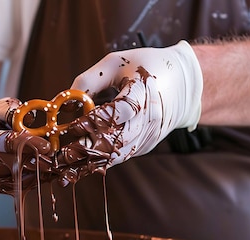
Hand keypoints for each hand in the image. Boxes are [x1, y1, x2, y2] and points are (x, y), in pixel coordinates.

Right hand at [0, 98, 54, 193]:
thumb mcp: (1, 108)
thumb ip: (13, 112)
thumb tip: (30, 118)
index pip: (0, 142)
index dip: (24, 144)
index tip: (46, 146)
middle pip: (5, 165)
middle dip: (31, 162)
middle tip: (52, 160)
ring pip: (10, 180)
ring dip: (32, 175)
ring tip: (51, 167)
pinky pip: (14, 189)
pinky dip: (30, 182)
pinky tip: (43, 174)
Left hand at [58, 41, 202, 181]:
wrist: (185, 82)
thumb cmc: (146, 66)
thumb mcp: (116, 62)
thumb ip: (89, 80)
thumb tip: (67, 102)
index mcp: (144, 90)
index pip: (120, 111)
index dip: (96, 121)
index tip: (73, 126)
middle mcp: (150, 117)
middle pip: (118, 139)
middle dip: (89, 148)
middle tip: (64, 155)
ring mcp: (150, 134)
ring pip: (120, 153)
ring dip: (93, 162)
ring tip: (67, 167)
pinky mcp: (147, 144)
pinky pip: (123, 156)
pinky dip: (102, 163)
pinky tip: (82, 168)